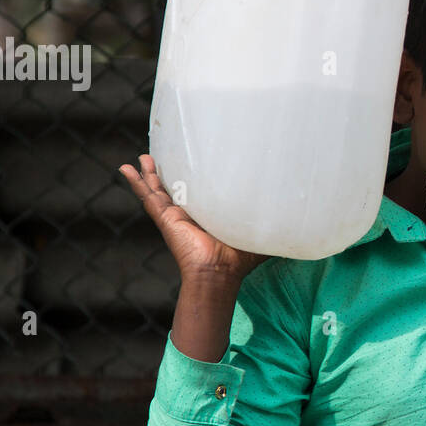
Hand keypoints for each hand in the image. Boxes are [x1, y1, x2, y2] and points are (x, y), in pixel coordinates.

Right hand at [119, 155, 269, 281]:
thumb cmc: (239, 259)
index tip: (201, 159)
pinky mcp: (166, 217)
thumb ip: (272, 224)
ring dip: (151, 173)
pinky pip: (148, 197)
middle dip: (172, 171)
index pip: (204, 191)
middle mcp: (191, 213)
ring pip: (159, 189)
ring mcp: (175, 214)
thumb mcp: (258, 234)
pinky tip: (126, 168)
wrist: (219, 272)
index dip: (201, 176)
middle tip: (166, 152)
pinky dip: (136, 182)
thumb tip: (300, 219)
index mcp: (209, 214)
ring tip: (143, 156)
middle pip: (178, 187)